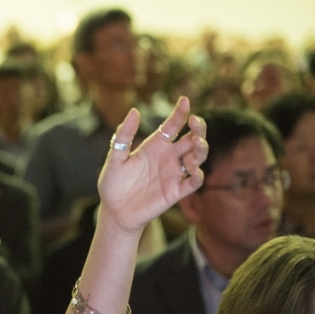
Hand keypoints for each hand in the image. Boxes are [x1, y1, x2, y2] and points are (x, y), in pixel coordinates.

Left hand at [97, 96, 207, 236]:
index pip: (172, 126)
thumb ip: (124, 136)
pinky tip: (194, 170)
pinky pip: (194, 182)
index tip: (184, 101)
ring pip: (197, 157)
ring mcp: (174, 174)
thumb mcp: (115, 158)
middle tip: (195, 122)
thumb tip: (134, 111)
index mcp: (154, 146)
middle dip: (198, 129)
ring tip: (195, 144)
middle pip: (191, 138)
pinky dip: (198, 175)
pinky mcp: (176, 191)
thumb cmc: (113, 184)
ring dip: (201, 149)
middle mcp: (168, 157)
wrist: (114, 211)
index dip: (180, 113)